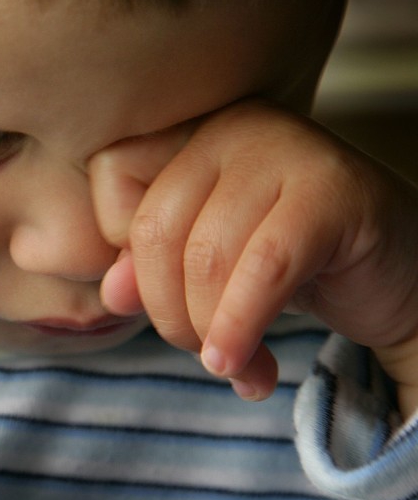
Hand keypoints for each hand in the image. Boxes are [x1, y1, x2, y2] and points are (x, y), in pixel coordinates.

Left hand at [89, 99, 417, 417]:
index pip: (111, 183)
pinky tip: (249, 371)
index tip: (165, 300)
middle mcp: (234, 128)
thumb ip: (150, 272)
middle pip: (154, 229)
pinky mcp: (334, 192)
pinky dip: (243, 329)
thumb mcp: (204, 270)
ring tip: (235, 366)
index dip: (128, 257)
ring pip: (205, 256)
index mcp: (189, 134)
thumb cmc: (286, 270)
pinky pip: (263, 269)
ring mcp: (287, 149)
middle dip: (168, 313)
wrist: (400, 280)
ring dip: (210, 333)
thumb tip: (112, 293)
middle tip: (203, 353)